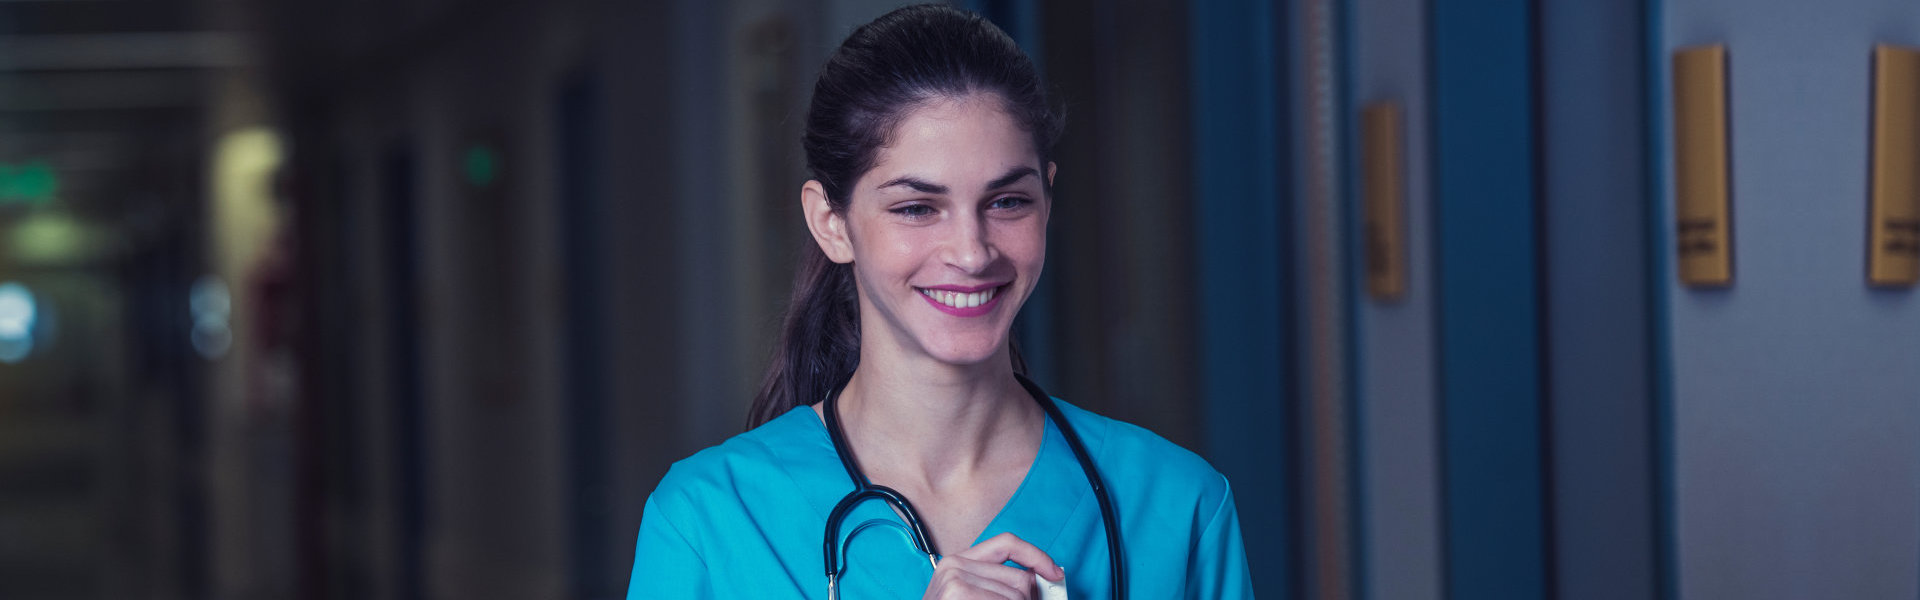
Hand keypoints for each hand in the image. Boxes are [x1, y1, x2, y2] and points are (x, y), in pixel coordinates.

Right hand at [921, 533, 1066, 599]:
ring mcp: (954, 581)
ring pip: (1018, 597)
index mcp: (958, 562)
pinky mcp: (956, 594)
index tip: (1055, 573)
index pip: (1006, 543)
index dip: (1036, 556)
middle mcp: (954, 565)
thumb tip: (1044, 578)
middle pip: (1020, 578)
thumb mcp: (971, 596)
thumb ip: (999, 585)